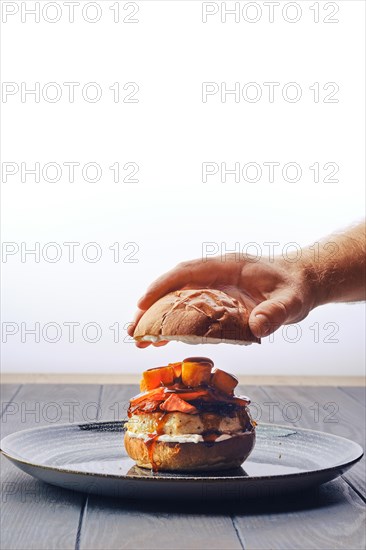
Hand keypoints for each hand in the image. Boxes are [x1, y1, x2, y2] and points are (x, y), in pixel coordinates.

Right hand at [127, 254, 314, 347]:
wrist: (302, 282)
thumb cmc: (294, 288)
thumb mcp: (291, 301)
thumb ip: (277, 313)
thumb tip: (259, 328)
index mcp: (227, 266)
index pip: (188, 272)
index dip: (163, 285)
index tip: (143, 303)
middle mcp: (215, 275)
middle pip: (176, 287)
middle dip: (152, 307)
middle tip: (133, 330)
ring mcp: (215, 287)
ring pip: (178, 300)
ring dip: (159, 318)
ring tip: (140, 340)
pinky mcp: (217, 301)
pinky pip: (190, 311)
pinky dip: (175, 324)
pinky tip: (163, 339)